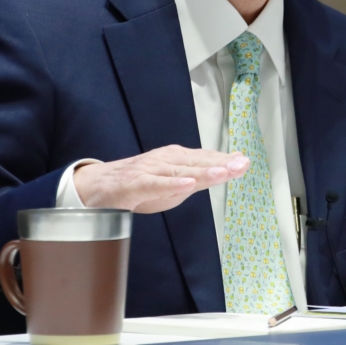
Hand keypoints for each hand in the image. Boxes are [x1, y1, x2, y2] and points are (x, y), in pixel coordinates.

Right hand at [72, 145, 249, 213]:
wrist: (99, 185)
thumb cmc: (140, 184)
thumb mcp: (174, 182)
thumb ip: (201, 175)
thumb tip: (230, 165)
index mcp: (177, 158)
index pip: (205, 159)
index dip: (226, 160)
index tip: (245, 162)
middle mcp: (166, 160)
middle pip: (197, 163)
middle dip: (221, 164)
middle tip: (241, 164)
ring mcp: (151, 170)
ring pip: (181, 171)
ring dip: (203, 172)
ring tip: (223, 173)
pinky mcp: (136, 183)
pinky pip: (157, 184)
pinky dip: (172, 184)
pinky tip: (188, 184)